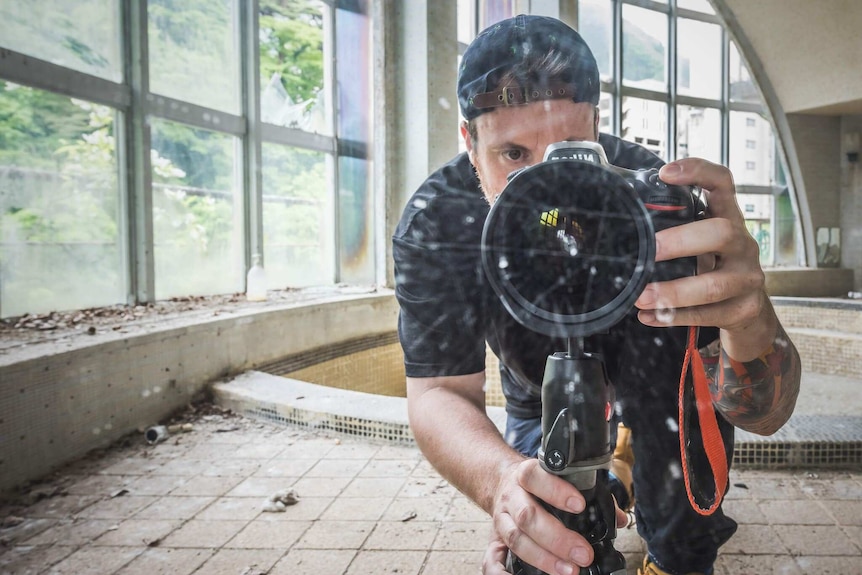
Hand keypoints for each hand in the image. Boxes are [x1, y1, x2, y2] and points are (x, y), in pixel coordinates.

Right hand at [482, 472, 629, 574]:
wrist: (500, 482)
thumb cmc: (537, 485)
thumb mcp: (556, 479)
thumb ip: (588, 495)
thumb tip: (617, 519)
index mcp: (526, 476)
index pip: (536, 477)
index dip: (556, 491)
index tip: (579, 505)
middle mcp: (512, 497)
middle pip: (528, 516)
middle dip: (557, 537)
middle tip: (583, 553)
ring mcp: (501, 519)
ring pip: (516, 538)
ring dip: (543, 557)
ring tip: (570, 570)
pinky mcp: (494, 540)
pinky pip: (491, 559)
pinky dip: (501, 573)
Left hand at [635, 158, 771, 344]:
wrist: (749, 309)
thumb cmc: (715, 267)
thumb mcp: (702, 243)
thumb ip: (676, 230)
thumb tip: (623, 227)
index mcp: (729, 219)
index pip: (722, 184)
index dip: (698, 172)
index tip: (665, 173)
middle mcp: (743, 244)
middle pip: (722, 232)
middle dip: (681, 241)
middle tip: (650, 250)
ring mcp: (748, 277)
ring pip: (714, 284)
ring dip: (674, 291)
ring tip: (642, 297)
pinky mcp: (744, 308)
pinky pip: (708, 315)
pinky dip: (675, 317)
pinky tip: (650, 317)